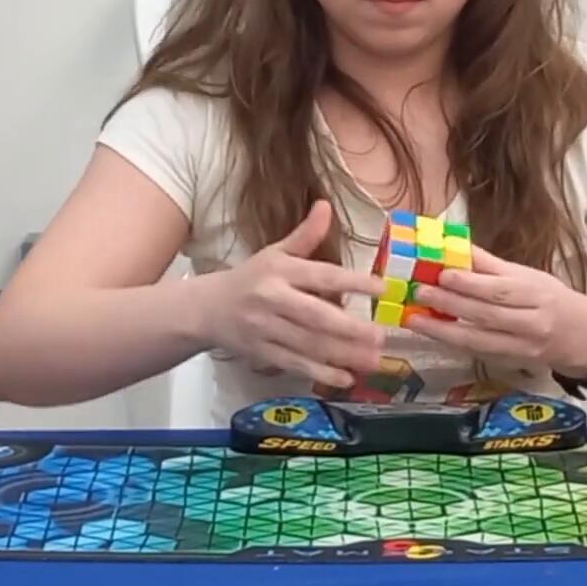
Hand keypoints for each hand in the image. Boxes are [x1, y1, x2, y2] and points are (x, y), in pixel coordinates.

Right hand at [198, 201, 387, 389]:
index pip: (321, 276)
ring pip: (308, 344)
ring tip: (374, 360)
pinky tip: (346, 379)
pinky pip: (295, 364)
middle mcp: (272, 300)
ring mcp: (266, 329)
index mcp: (279, 271)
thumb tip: (326, 205)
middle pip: (315, 316)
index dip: (351, 282)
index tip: (381, 288)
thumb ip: (305, 236)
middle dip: (349, 328)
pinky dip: (320, 374)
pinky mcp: (262, 353)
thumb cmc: (250, 279)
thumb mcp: (274, 253)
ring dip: (343, 354)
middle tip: (381, 335)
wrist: (205, 309)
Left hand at [408, 246, 586, 378]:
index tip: (442, 273)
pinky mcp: (511, 364)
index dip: (471, 283)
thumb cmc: (551, 299)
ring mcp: (521, 348)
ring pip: (479, 340)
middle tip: (420, 292)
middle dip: (450, 304)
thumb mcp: (528, 276)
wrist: (583, 338)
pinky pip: (479, 353)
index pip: (500, 289)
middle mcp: (531, 323)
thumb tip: (456, 246)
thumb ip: (491, 265)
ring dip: (443, 330)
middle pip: (487, 314)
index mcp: (536, 294)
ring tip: (416, 318)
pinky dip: (454, 343)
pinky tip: (433, 333)